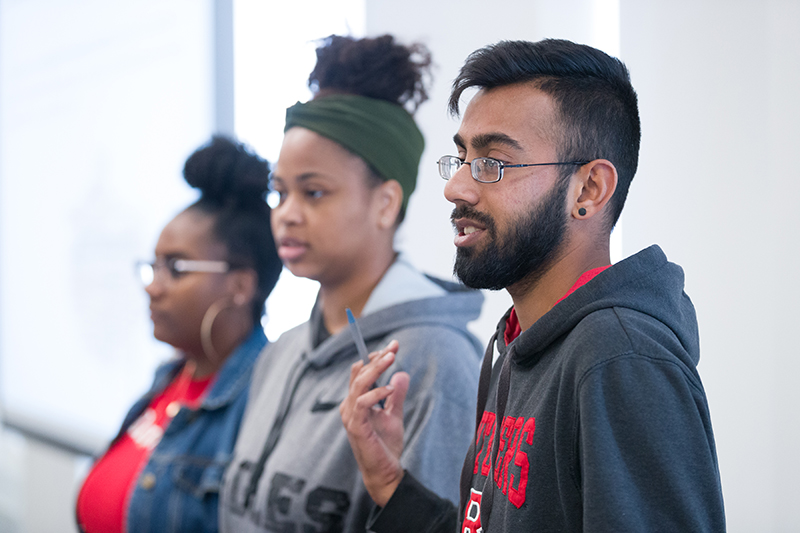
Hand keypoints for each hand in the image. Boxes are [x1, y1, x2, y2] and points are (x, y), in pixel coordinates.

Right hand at [340, 339, 409, 506]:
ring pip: (359, 384)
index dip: (375, 358)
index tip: (393, 347)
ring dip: (375, 369)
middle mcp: (349, 406)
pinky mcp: (355, 426)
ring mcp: (350, 415)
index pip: (361, 372)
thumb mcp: (394, 414)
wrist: (385, 471)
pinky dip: (376, 393)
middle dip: (376, 358)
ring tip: (392, 358)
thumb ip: (397, 395)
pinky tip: (390, 389)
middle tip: (394, 347)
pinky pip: (362, 403)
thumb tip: (401, 373)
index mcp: (356, 401)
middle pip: (359, 373)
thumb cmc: (386, 445)